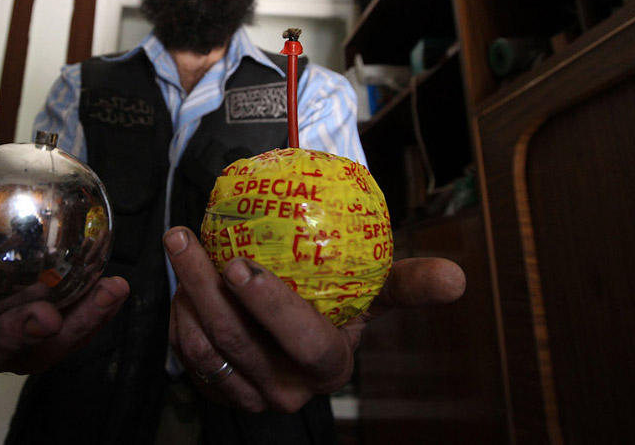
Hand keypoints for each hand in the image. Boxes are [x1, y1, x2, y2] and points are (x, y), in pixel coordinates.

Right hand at [0, 258, 129, 373]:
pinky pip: (69, 336)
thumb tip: (37, 143)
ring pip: (36, 352)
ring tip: (103, 296)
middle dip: (15, 333)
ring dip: (74, 326)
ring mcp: (6, 349)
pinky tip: (114, 288)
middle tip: (45, 317)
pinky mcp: (40, 349)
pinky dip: (94, 312)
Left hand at [164, 227, 464, 412]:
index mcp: (330, 365)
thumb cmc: (340, 304)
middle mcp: (289, 389)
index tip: (240, 263)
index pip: (302, 340)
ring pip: (206, 347)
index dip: (271, 306)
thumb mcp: (374, 292)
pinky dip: (178, 316)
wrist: (302, 334)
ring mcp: (250, 395)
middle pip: (238, 339)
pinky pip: (188, 356)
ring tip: (178, 248)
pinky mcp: (219, 391)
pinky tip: (178, 283)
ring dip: (183, 295)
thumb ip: (409, 284)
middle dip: (203, 285)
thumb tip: (457, 279)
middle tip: (184, 238)